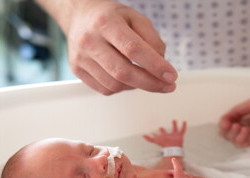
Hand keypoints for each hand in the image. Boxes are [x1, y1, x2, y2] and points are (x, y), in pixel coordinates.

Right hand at [61, 0, 177, 94]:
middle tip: (168, 86)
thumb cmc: (111, 17)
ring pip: (114, 84)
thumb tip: (161, 66)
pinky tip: (128, 79)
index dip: (155, 65)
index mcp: (106, 23)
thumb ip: (152, 39)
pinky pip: (105, 89)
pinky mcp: (77, 71)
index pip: (133, 49)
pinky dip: (122, 88)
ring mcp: (81, 58)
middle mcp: (89, 41)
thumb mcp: (136, 18)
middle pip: (123, 71)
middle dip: (150, 83)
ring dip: (137, 86)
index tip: (171, 75)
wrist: (80, 16)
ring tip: (147, 78)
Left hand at [143, 120, 186, 147]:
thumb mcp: (155, 140)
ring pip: (175, 129)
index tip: (154, 129)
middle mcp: (169, 136)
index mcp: (164, 137)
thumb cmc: (164, 144)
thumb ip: (149, 139)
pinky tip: (184, 121)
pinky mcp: (180, 135)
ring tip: (174, 120)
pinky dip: (184, 126)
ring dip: (174, 125)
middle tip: (161, 126)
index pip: (159, 134)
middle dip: (164, 130)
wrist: (172, 147)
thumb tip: (143, 135)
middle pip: (166, 132)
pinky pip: (183, 130)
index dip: (157, 133)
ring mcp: (175, 135)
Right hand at [152, 158, 207, 177]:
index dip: (175, 162)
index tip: (173, 158)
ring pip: (188, 175)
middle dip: (176, 171)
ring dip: (184, 175)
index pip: (177, 166)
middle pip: (181, 172)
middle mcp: (186, 177)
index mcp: (180, 176)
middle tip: (171, 173)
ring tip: (181, 176)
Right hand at [219, 86, 249, 146]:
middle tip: (231, 125)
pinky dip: (243, 140)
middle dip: (228, 131)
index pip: (232, 123)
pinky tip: (245, 131)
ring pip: (239, 142)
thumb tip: (226, 116)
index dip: (225, 123)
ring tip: (240, 128)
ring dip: (235, 136)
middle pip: (233, 134)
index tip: (225, 121)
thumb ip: (240, 109)